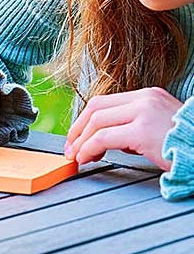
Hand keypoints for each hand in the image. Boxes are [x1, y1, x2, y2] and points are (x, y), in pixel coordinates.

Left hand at [64, 86, 180, 169]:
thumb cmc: (187, 146)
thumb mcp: (159, 128)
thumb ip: (135, 126)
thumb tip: (111, 140)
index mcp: (148, 95)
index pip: (105, 102)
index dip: (86, 119)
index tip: (77, 136)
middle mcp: (144, 99)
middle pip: (96, 107)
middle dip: (78, 128)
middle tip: (71, 146)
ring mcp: (144, 112)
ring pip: (97, 121)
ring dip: (81, 140)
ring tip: (77, 155)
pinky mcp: (143, 131)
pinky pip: (104, 137)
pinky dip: (89, 147)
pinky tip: (87, 158)